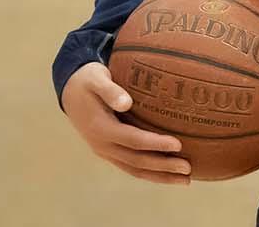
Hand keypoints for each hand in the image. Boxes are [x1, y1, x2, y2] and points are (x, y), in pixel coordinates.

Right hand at [62, 61, 191, 185]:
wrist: (70, 91)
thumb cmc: (89, 80)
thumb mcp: (97, 78)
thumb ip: (110, 90)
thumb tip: (126, 103)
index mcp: (100, 128)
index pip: (132, 140)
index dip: (155, 144)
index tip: (178, 144)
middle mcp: (101, 144)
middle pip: (136, 160)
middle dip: (162, 166)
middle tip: (188, 168)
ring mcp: (105, 151)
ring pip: (134, 169)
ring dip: (159, 176)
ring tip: (185, 180)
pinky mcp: (109, 152)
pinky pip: (131, 166)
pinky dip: (150, 173)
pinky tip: (169, 174)